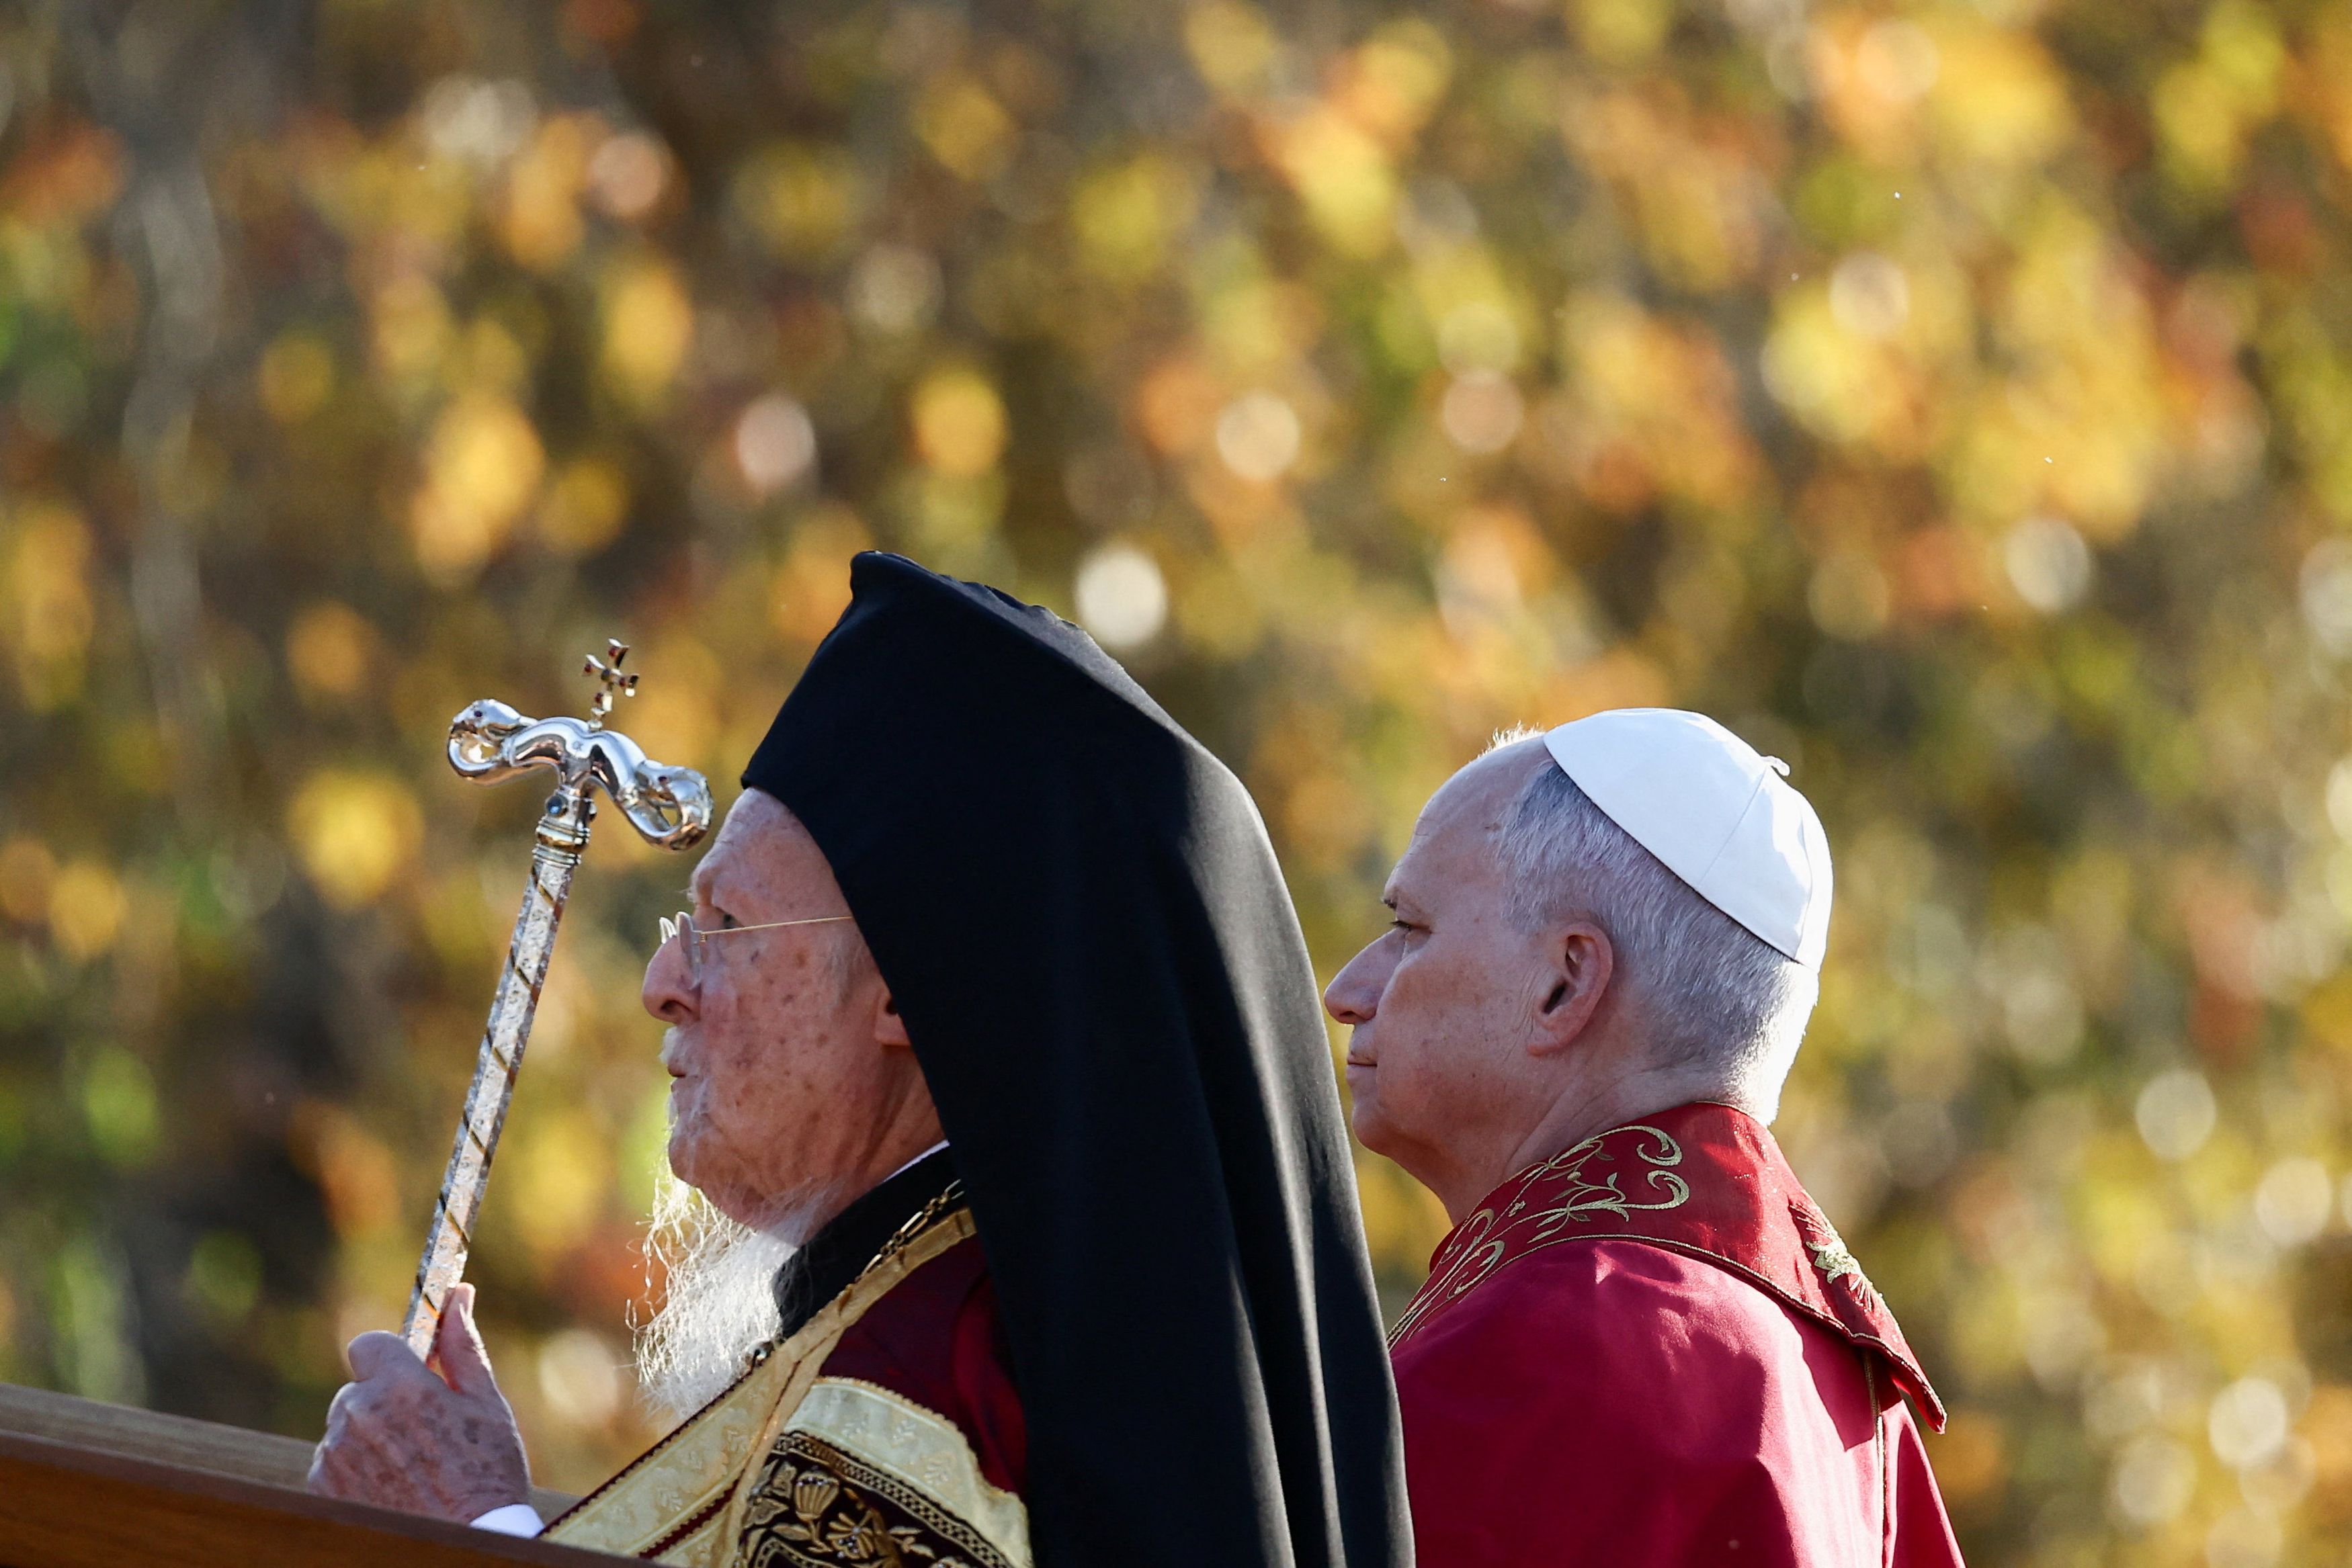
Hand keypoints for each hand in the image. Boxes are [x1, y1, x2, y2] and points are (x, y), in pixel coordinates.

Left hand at [308, 1284, 531, 1521]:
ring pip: (346, 1423)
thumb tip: (458, 1295)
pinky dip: (356, 1464)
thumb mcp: (485, 1403)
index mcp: (398, 1385)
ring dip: (370, 1432)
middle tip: (424, 1428)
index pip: (368, 1343)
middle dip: (385, 1397)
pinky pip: (335, 1457)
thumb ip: (461, 1346)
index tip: (413, 1374)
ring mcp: (335, 1453)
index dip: (391, 1356)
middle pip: (359, 1386)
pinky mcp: (323, 1485)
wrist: (464, 1541)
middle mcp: (357, 1414)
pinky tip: (392, 1483)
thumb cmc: (486, 1473)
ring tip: (412, 1464)